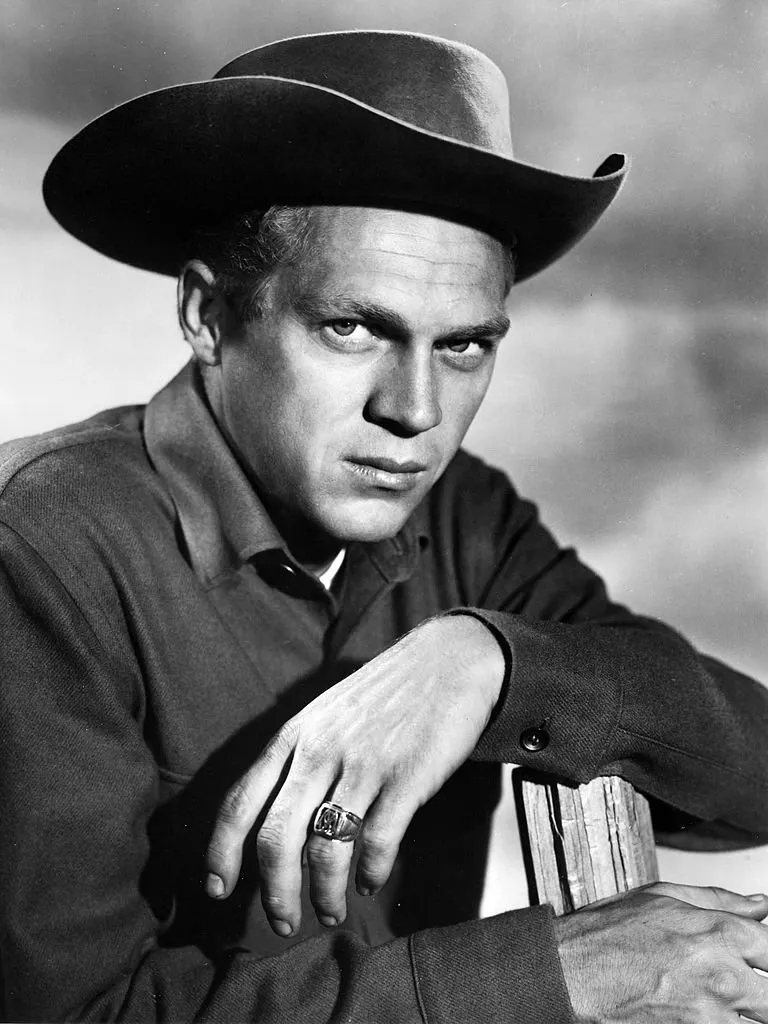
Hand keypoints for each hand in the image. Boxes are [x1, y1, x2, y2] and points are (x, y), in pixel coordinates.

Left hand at [205, 614, 504, 935]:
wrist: (448, 660)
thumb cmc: (383, 694)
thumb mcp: (324, 715)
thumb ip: (297, 760)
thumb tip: (272, 823)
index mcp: (292, 737)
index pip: (239, 803)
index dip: (221, 853)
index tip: (217, 890)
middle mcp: (318, 752)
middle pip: (277, 840)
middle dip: (275, 893)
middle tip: (282, 924)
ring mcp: (362, 765)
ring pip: (326, 850)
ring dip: (324, 895)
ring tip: (330, 913)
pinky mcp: (406, 777)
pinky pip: (379, 842)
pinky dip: (371, 873)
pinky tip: (371, 883)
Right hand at [555, 881, 767, 1021]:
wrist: (569, 974)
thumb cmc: (606, 934)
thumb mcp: (662, 898)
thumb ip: (720, 901)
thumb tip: (760, 906)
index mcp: (720, 934)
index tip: (762, 958)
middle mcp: (723, 977)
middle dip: (764, 994)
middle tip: (747, 989)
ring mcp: (710, 1016)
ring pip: (757, 1022)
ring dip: (744, 1012)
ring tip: (720, 999)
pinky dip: (722, 1023)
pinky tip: (704, 1012)